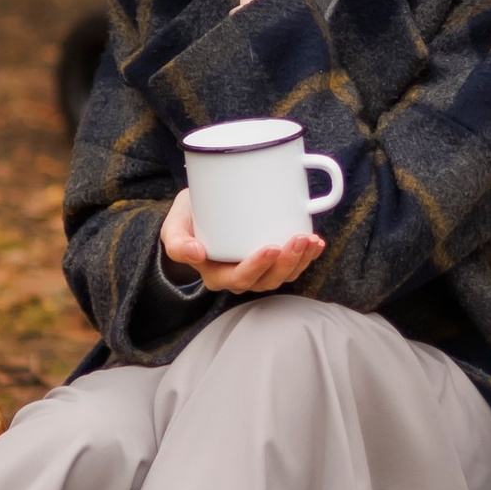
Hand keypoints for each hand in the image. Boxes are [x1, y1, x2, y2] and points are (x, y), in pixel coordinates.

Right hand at [159, 184, 322, 298]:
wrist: (199, 209)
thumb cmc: (188, 218)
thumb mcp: (174, 226)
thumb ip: (176, 241)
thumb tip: (195, 253)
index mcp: (216, 274)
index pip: (240, 279)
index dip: (258, 267)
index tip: (272, 247)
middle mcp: (240, 277)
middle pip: (268, 280)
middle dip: (287, 263)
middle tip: (298, 239)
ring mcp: (258, 270)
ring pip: (284, 275)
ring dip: (301, 260)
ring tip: (311, 240)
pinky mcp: (271, 259)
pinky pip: (292, 265)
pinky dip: (307, 256)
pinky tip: (316, 243)